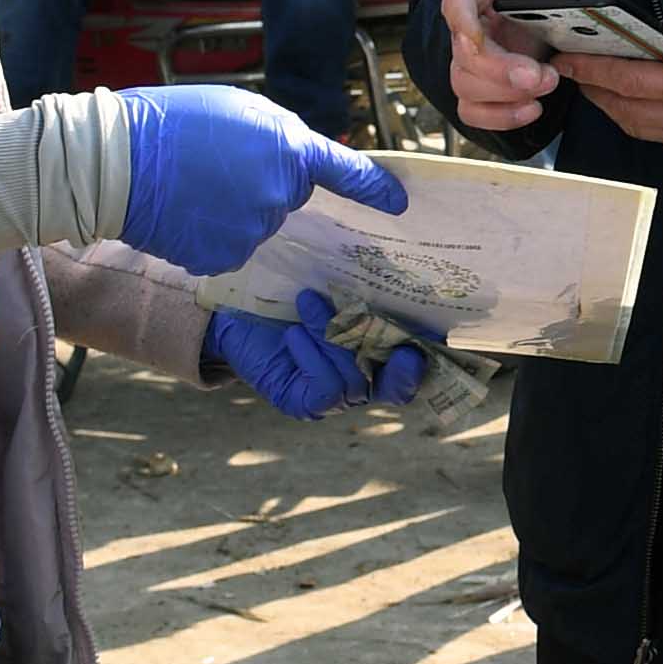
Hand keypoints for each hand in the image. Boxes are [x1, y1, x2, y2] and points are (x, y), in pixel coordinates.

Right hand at [119, 85, 404, 276]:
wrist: (116, 161)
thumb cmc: (171, 122)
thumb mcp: (239, 109)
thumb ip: (278, 138)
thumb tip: (293, 165)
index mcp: (288, 149)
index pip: (344, 171)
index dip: (373, 188)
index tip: (398, 202)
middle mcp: (279, 195)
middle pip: (286, 198)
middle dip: (260, 184)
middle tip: (215, 163)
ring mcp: (252, 231)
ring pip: (255, 225)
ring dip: (232, 210)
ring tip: (192, 185)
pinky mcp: (223, 258)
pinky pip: (228, 248)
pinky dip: (210, 235)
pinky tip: (184, 212)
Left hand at [209, 286, 435, 420]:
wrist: (233, 314)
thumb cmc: (287, 295)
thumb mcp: (329, 291)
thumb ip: (363, 290)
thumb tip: (399, 258)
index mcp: (378, 354)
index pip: (414, 369)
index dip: (425, 361)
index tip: (428, 340)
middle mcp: (363, 382)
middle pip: (396, 385)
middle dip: (399, 366)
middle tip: (403, 346)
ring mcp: (336, 398)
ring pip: (355, 381)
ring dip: (333, 338)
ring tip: (307, 302)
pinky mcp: (307, 405)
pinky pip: (327, 389)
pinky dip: (313, 358)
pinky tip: (294, 334)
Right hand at [437, 0, 602, 132]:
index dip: (463, 23)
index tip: (479, 42)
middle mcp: (472, 16)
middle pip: (463, 54)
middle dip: (502, 73)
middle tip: (544, 77)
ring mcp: (475, 50)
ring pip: (465, 85)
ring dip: (505, 97)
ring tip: (548, 85)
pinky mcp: (485, 77)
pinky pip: (474, 109)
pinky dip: (500, 117)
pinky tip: (532, 109)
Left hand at [557, 7, 662, 163]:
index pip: (632, 79)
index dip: (594, 69)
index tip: (567, 58)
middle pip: (627, 110)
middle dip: (594, 89)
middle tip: (572, 67)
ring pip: (641, 128)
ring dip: (612, 106)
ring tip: (596, 81)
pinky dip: (638, 117)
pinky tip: (635, 99)